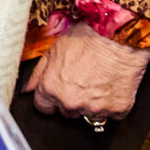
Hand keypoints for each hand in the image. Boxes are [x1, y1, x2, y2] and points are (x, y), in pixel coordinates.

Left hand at [23, 24, 148, 122]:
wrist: (121, 34)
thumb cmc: (89, 36)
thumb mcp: (55, 48)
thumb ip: (39, 73)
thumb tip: (28, 89)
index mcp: (52, 88)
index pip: (44, 108)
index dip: (51, 99)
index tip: (58, 91)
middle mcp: (72, 102)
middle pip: (67, 112)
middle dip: (72, 100)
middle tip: (83, 79)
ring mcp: (96, 108)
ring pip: (90, 115)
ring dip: (93, 103)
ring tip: (99, 80)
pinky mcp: (118, 109)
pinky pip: (113, 113)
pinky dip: (114, 103)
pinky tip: (113, 84)